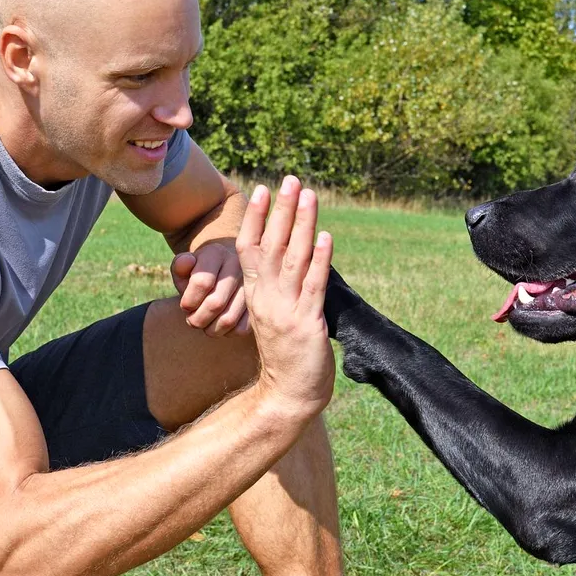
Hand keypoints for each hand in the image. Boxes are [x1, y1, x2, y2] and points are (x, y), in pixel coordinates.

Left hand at [171, 241, 248, 336]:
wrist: (223, 274)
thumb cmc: (199, 275)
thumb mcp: (186, 268)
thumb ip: (180, 266)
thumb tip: (186, 262)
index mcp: (217, 253)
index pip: (202, 282)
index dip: (189, 301)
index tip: (185, 306)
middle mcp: (238, 266)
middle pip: (215, 303)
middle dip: (197, 319)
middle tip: (192, 320)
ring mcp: (251, 285)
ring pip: (228, 319)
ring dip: (211, 329)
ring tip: (205, 325)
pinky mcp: (257, 303)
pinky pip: (242, 328)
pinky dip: (227, 333)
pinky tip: (220, 325)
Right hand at [236, 176, 334, 416]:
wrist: (288, 396)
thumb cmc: (284, 356)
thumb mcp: (273, 316)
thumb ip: (278, 288)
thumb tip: (292, 256)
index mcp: (255, 295)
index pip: (250, 248)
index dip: (257, 218)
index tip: (263, 189)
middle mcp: (267, 298)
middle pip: (272, 245)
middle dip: (282, 210)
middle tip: (290, 179)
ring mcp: (286, 310)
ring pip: (293, 259)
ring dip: (302, 225)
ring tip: (309, 196)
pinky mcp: (307, 324)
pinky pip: (313, 286)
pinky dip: (320, 260)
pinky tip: (325, 237)